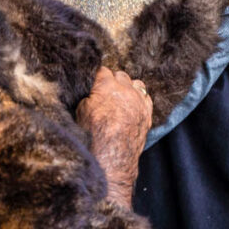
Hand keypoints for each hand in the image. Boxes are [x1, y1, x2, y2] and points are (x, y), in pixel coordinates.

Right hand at [76, 67, 152, 208]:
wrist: (111, 157)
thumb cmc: (92, 135)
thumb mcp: (81, 111)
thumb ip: (89, 96)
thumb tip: (93, 94)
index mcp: (106, 85)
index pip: (102, 71)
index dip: (98, 77)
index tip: (95, 83)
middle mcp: (125, 89)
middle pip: (121, 75)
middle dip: (114, 81)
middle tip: (107, 92)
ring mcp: (139, 101)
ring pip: (136, 84)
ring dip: (129, 88)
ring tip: (121, 98)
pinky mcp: (147, 113)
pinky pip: (146, 98)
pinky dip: (140, 99)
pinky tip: (133, 106)